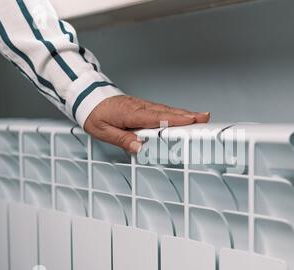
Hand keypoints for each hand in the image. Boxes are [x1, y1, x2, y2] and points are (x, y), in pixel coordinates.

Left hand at [84, 95, 209, 152]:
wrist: (88, 97)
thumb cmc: (95, 114)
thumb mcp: (102, 131)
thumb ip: (122, 139)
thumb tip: (139, 148)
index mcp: (130, 114)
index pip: (156, 117)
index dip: (174, 119)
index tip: (190, 120)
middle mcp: (140, 107)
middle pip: (167, 112)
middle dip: (187, 115)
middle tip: (205, 117)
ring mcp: (142, 105)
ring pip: (166, 110)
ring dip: (184, 114)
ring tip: (201, 117)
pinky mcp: (143, 106)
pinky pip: (161, 110)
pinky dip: (175, 113)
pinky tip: (183, 117)